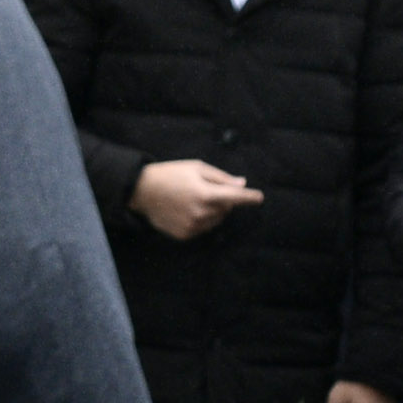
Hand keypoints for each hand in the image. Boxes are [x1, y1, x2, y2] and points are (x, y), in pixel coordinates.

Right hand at [131, 159, 263, 240]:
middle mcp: (201, 213)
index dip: (249, 198)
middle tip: (205, 189)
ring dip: (213, 211)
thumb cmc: (171, 174)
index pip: (235, 198)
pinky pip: (203, 228)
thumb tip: (241, 184)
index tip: (259, 198)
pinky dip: (201, 220)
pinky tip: (185, 209)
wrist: (142, 191)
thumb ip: (221, 178)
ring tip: (193, 199)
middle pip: (226, 209)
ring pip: (216, 220)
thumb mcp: (196, 168)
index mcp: (205, 194)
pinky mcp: (185, 234)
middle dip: (223, 200)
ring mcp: (193, 226)